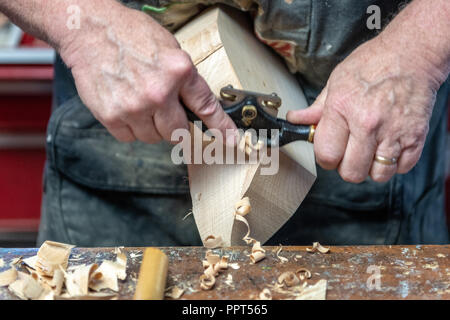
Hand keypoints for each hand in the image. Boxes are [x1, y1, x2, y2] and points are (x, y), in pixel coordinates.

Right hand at [59, 3, 236, 144]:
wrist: (90, 30)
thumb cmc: (130, 35)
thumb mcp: (170, 49)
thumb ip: (184, 79)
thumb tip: (195, 106)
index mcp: (179, 71)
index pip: (206, 106)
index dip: (221, 127)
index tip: (231, 140)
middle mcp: (159, 93)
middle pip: (177, 132)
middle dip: (175, 126)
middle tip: (165, 113)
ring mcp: (134, 107)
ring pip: (153, 138)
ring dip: (151, 127)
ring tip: (140, 103)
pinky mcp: (112, 116)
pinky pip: (130, 138)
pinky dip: (130, 128)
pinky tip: (126, 107)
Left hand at [287, 35, 440, 182]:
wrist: (412, 52)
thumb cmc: (374, 63)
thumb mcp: (336, 81)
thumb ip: (317, 108)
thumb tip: (297, 120)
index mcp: (342, 108)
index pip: (326, 155)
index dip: (326, 158)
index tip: (330, 152)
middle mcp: (367, 124)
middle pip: (351, 172)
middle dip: (347, 166)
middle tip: (350, 152)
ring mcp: (393, 132)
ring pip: (378, 175)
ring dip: (372, 167)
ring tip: (371, 150)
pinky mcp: (416, 136)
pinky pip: (402, 168)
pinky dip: (396, 163)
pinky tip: (389, 146)